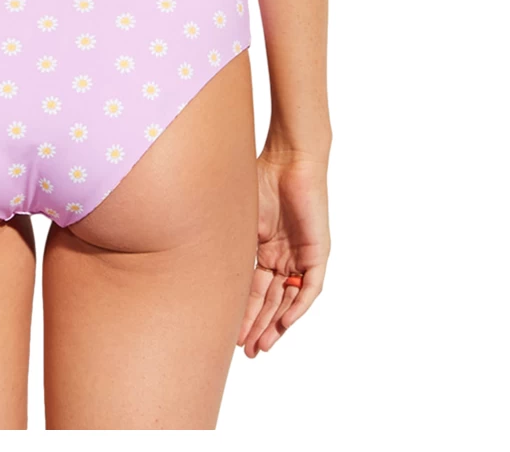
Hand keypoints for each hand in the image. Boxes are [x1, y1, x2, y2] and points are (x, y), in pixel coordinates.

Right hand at [238, 147, 328, 355]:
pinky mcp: (317, 252)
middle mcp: (284, 256)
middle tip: (245, 351)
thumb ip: (227, 244)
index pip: (254, 289)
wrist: (289, 158)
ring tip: (260, 345)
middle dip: (257, 326)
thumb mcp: (238, 219)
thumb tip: (192, 263)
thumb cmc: (260, 177)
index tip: (231, 335)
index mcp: (265, 249)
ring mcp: (301, 255)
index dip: (243, 312)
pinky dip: (297, 306)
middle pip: (270, 300)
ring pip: (288, 299)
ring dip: (275, 323)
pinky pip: (309, 288)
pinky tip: (283, 323)